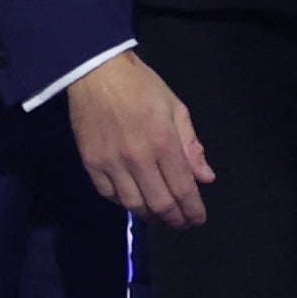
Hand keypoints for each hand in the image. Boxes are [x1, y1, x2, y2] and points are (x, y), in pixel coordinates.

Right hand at [66, 51, 212, 225]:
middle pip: (159, 203)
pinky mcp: (91, 163)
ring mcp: (111, 163)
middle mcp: (138, 158)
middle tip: (182, 223)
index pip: (183, 189)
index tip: (198, 219)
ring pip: (133, 204)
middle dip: (175, 219)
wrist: (97, 73)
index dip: (193, 210)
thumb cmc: (142, 87)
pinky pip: (109, 194)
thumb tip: (205, 178)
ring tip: (161, 216)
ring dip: (150, 216)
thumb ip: (191, 146)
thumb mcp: (176, 109)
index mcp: (164, 143)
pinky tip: (134, 201)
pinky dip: (124, 203)